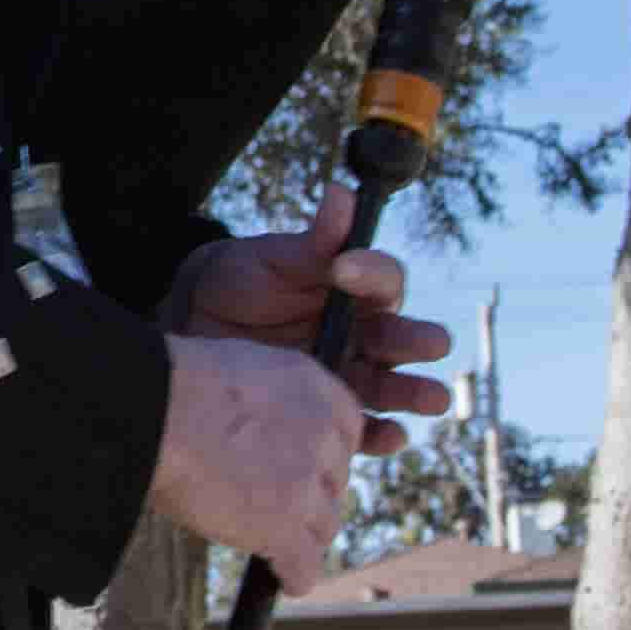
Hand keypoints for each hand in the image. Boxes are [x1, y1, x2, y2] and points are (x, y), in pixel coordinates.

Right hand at [151, 331, 367, 584]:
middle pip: (335, 483)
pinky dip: (295, 576)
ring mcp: (306, 484)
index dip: (321, 458)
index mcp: (313, 388)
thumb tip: (256, 437)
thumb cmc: (170, 388)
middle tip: (275, 508)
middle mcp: (322, 435)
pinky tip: (285, 579)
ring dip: (302, 537)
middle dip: (310, 498)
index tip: (302, 473)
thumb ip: (265, 403)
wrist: (152, 409)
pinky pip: (305, 566)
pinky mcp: (284, 528)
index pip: (345, 433)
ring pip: (324, 526)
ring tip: (275, 546)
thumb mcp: (236, 374)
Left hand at [165, 182, 457, 440]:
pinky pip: (360, 427)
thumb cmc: (241, 279)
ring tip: (435, 398)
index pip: (382, 280)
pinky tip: (393, 435)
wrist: (194, 323)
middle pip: (400, 337)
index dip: (370, 273)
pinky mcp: (327, 409)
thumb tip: (342, 194)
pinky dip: (379, 435)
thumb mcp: (271, 257)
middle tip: (432, 342)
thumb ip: (312, 239)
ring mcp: (347, 373)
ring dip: (414, 393)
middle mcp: (361, 332)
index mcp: (355, 288)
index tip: (342, 268)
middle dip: (418, 341)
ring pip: (391, 386)